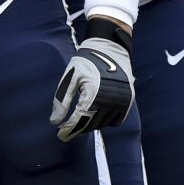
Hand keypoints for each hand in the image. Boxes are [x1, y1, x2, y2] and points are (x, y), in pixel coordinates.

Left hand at [51, 18, 133, 140]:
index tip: (59, 135)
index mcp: (94, 93)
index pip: (79, 121)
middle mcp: (110, 100)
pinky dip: (106, 120)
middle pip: (90, 125)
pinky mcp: (128, 101)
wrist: (110, 49)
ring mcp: (121, 101)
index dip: (68, 130)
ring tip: (82, 114)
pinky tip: (97, 112)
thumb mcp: (71, 77)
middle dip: (78, 128)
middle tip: (68, 126)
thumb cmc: (87, 62)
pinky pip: (115, 121)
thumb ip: (62, 100)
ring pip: (102, 124)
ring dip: (91, 123)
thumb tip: (55, 122)